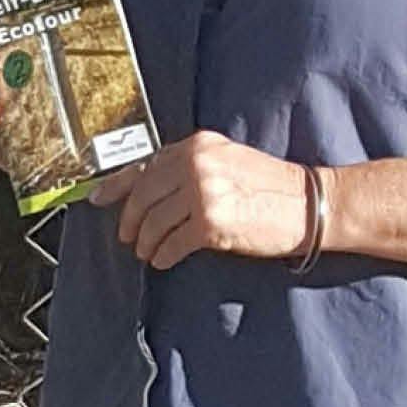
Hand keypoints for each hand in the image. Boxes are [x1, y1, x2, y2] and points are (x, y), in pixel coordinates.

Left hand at [89, 132, 312, 268]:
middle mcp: (195, 164)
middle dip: (130, 218)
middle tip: (127, 235)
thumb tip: (151, 187)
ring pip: (155, 221)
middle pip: (144, 194)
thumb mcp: (226, 160)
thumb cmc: (271, 186)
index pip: (145, 165)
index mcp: (196, 146)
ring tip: (146, 251)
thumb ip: (190, 166)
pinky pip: (173, 243)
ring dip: (146, 241)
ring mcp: (202, 193)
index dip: (116, 185)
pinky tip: (163, 260)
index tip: (97, 199)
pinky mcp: (211, 224)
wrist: (309, 204)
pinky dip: (164, 254)